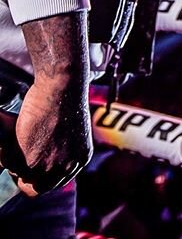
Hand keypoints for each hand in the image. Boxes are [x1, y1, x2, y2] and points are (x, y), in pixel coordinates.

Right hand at [5, 77, 92, 195]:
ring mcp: (49, 165)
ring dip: (14, 158)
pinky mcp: (31, 159)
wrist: (63, 86)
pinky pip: (8, 164)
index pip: (55, 183)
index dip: (39, 175)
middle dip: (24, 173)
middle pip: (36, 187)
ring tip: (20, 135)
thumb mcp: (72, 131)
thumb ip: (62, 151)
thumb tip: (40, 162)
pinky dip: (6, 150)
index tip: (30, 165)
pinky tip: (14, 131)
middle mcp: (67, 166)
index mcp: (80, 158)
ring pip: (20, 175)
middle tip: (17, 155)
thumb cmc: (65, 100)